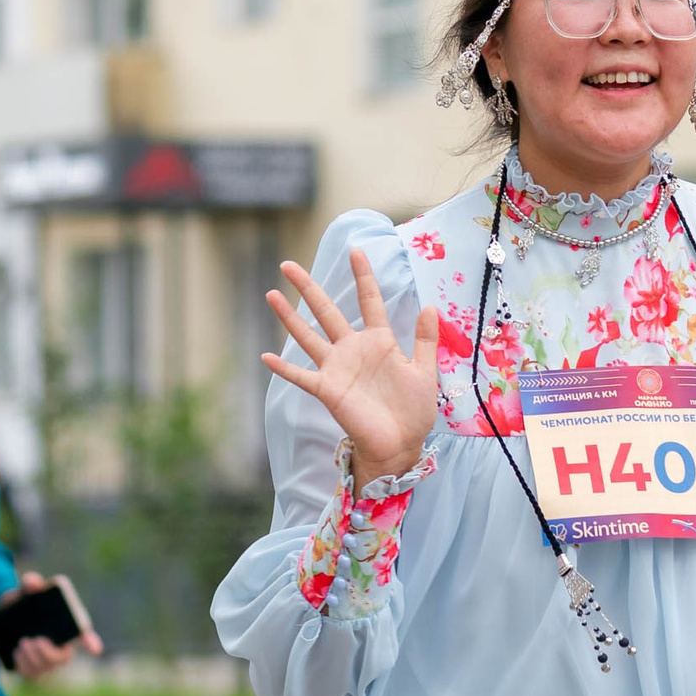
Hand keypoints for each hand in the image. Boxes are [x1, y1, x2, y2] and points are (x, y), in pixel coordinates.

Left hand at [0, 571, 104, 679]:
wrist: (2, 618)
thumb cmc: (21, 603)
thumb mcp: (23, 590)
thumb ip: (30, 583)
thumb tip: (33, 582)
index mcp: (65, 625)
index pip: (83, 635)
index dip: (90, 642)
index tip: (95, 649)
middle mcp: (61, 645)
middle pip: (63, 658)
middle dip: (49, 654)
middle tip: (34, 641)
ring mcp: (47, 660)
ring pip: (46, 668)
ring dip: (33, 658)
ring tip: (21, 644)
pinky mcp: (33, 669)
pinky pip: (32, 674)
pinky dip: (23, 665)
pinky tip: (16, 653)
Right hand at [265, 250, 440, 481]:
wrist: (401, 444)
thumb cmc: (413, 411)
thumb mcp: (425, 371)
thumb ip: (425, 339)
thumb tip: (430, 305)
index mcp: (379, 341)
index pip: (369, 301)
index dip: (363, 276)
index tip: (355, 251)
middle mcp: (353, 349)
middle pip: (326, 311)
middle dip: (308, 288)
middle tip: (288, 264)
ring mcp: (337, 368)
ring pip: (308, 336)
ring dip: (289, 317)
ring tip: (271, 294)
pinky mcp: (328, 390)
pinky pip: (301, 376)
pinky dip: (284, 368)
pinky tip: (266, 356)